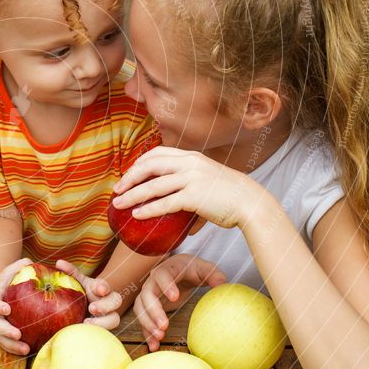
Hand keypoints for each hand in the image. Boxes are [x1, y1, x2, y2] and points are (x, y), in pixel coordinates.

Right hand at [0, 257, 32, 355]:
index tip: (7, 309)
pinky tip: (28, 351)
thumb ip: (22, 265)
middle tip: (18, 334)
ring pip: (0, 337)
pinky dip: (14, 349)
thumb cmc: (12, 278)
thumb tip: (31, 263)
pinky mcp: (2, 334)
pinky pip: (6, 344)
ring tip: (26, 349)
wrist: (5, 291)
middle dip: (5, 330)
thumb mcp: (15, 269)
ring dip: (11, 345)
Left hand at [55, 260, 121, 329]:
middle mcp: (108, 301)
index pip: (105, 285)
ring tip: (86, 324)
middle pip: (116, 301)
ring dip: (103, 322)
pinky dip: (97, 332)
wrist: (85, 310)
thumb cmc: (81, 293)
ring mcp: (108, 316)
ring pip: (114, 319)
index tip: (100, 290)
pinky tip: (84, 333)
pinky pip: (106, 331)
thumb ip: (71, 273)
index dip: (103, 287)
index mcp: (100, 288)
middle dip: (106, 305)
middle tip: (92, 309)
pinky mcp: (105, 329)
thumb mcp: (77, 283)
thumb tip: (59, 263)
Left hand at [112, 146, 266, 229]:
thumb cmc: (229, 195)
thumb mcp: (207, 176)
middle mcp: (189, 163)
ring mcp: (191, 178)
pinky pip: (164, 203)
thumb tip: (171, 198)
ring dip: (132, 195)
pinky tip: (137, 215)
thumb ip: (189, 179)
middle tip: (117, 190)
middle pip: (149, 166)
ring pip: (153, 186)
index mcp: (191, 156)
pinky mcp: (194, 196)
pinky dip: (148, 209)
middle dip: (129, 178)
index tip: (129, 175)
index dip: (138, 164)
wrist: (251, 203)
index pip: (157, 153)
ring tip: (118, 204)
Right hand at [133, 254, 224, 350]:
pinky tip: (154, 345)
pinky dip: (146, 333)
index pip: (162, 275)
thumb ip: (214, 275)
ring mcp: (149, 294)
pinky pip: (143, 320)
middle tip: (164, 325)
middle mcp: (153, 281)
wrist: (181, 270)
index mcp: (168, 269)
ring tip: (160, 336)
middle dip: (154, 310)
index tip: (175, 297)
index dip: (166, 285)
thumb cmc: (193, 269)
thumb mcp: (205, 269)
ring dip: (147, 323)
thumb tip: (221, 285)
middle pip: (147, 294)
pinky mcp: (149, 307)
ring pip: (140, 308)